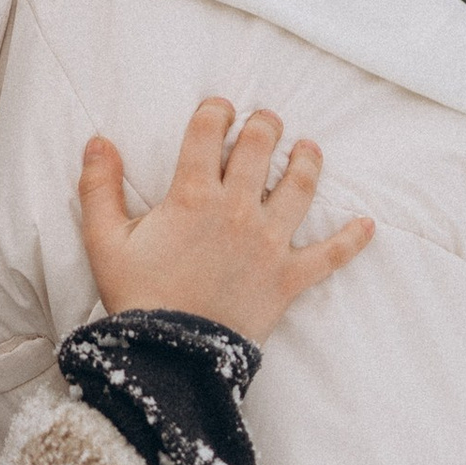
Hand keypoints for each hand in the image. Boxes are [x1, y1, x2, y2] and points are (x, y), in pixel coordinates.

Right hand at [79, 101, 373, 346]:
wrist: (172, 357)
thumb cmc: (137, 297)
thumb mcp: (104, 240)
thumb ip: (98, 186)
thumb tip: (98, 140)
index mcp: (192, 195)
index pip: (208, 133)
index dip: (215, 111)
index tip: (218, 107)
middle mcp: (236, 210)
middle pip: (259, 149)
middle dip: (265, 126)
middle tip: (266, 120)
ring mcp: (267, 243)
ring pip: (299, 189)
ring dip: (307, 163)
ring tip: (308, 148)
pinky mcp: (288, 277)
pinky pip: (329, 256)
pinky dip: (351, 240)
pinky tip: (367, 225)